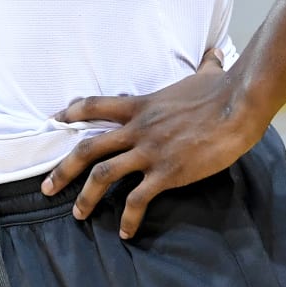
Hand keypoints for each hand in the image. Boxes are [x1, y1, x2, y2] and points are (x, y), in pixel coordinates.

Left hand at [40, 49, 263, 238]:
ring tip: (77, 214)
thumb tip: (215, 54)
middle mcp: (138, 128)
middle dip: (63, 169)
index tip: (55, 120)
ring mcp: (150, 151)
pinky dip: (128, 218)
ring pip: (103, 175)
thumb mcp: (207, 73)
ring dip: (86, 197)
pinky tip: (125, 232)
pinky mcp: (166, 172)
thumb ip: (205, 65)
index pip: (95, 105)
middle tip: (47, 186)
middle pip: (88, 147)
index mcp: (141, 105)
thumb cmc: (224, 89)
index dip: (72, 112)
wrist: (238, 106)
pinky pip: (138, 199)